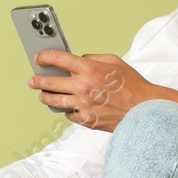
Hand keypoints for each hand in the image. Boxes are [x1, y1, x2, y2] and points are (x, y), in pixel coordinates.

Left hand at [28, 51, 158, 131]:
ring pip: (53, 101)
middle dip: (38, 79)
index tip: (38, 58)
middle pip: (49, 82)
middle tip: (33, 79)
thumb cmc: (132, 85)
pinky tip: (68, 106)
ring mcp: (82, 105)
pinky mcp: (85, 120)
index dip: (44, 57)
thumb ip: (92, 58)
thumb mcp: (114, 61)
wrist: (145, 110)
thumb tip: (76, 60)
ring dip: (45, 96)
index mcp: (89, 68)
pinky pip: (68, 114)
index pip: (57, 59)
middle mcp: (83, 86)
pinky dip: (67, 110)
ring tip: (42, 94)